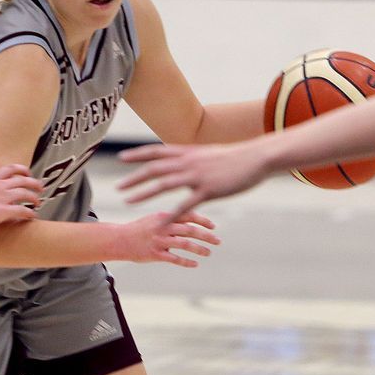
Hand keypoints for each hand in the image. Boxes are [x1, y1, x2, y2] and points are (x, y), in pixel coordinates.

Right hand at [0, 164, 42, 235]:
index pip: (10, 169)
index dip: (22, 170)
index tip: (28, 173)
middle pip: (22, 179)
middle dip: (34, 182)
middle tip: (40, 187)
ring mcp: (0, 198)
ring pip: (25, 193)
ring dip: (34, 197)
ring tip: (38, 202)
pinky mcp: (2, 211)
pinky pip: (22, 210)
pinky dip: (30, 213)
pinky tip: (33, 216)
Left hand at [116, 143, 268, 219]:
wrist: (256, 158)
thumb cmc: (234, 157)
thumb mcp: (208, 153)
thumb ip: (191, 158)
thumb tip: (180, 159)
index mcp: (187, 152)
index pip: (156, 151)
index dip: (137, 154)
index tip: (121, 158)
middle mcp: (188, 162)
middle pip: (154, 169)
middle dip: (133, 178)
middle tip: (117, 188)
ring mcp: (197, 176)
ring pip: (163, 184)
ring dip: (143, 193)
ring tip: (128, 201)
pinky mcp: (209, 190)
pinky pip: (186, 204)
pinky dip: (171, 214)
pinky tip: (161, 222)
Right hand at [116, 211, 220, 267]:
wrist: (119, 239)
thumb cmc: (139, 229)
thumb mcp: (154, 219)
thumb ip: (171, 220)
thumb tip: (190, 221)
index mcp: (164, 216)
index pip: (188, 215)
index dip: (202, 220)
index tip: (213, 226)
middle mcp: (163, 227)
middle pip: (190, 230)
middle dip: (206, 235)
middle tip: (218, 241)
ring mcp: (159, 241)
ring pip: (185, 244)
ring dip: (199, 249)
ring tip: (208, 253)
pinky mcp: (155, 254)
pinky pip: (175, 259)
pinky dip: (186, 262)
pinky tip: (195, 264)